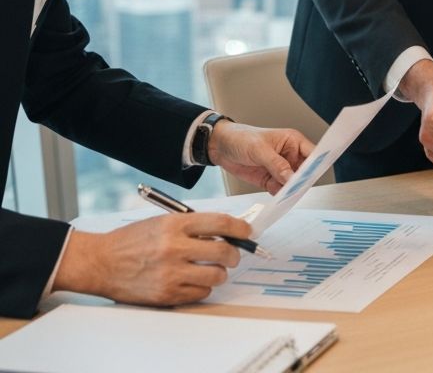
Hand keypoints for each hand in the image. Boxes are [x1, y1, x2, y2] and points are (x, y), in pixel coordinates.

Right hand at [53, 212, 250, 304]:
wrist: (101, 262)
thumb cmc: (133, 240)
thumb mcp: (164, 222)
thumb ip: (193, 226)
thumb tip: (225, 231)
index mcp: (175, 225)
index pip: (220, 223)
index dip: (240, 228)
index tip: (247, 232)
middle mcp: (174, 248)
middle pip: (223, 251)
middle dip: (235, 254)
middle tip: (233, 255)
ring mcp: (170, 273)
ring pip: (216, 276)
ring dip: (220, 273)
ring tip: (214, 269)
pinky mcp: (166, 295)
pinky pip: (200, 294)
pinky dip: (203, 288)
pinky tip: (195, 281)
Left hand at [207, 122, 313, 193]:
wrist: (221, 147)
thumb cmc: (242, 138)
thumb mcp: (260, 150)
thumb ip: (277, 164)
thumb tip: (291, 178)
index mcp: (292, 141)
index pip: (312, 153)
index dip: (317, 163)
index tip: (315, 175)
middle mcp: (289, 155)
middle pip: (304, 171)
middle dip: (303, 180)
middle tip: (300, 189)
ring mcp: (280, 169)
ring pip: (292, 183)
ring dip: (291, 190)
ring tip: (289, 197)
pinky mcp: (270, 180)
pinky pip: (280, 190)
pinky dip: (280, 196)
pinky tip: (279, 199)